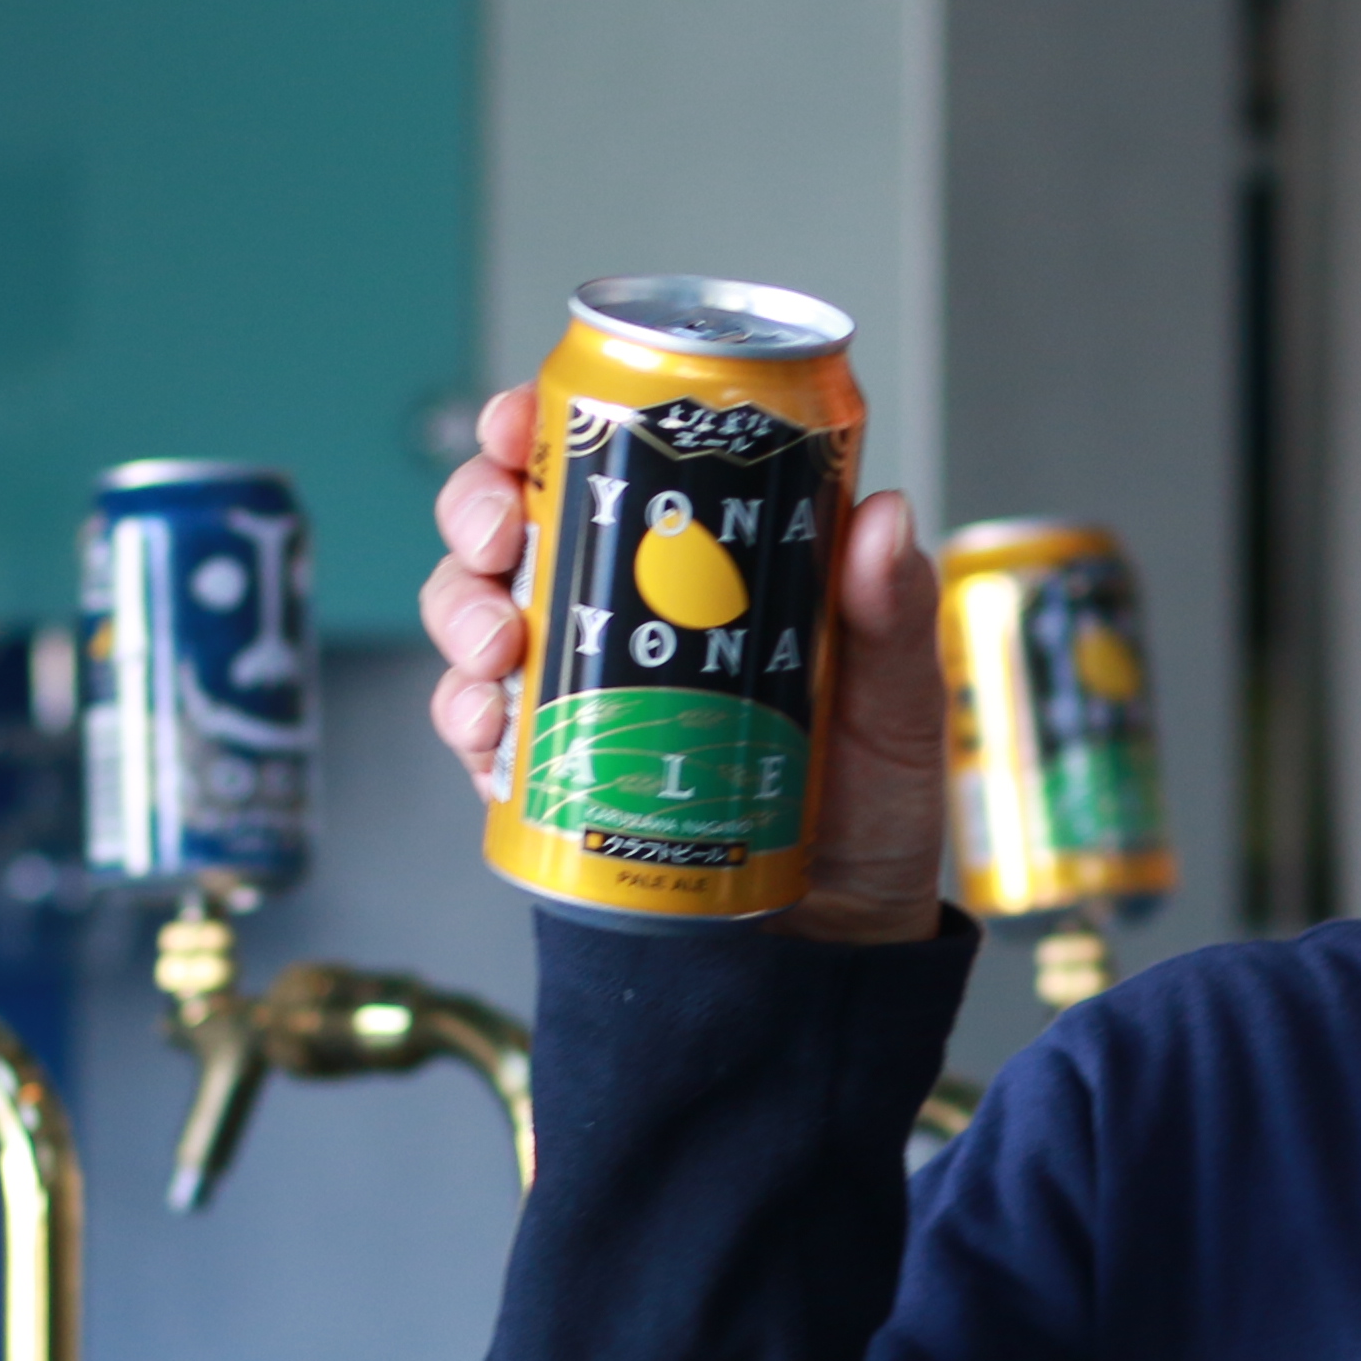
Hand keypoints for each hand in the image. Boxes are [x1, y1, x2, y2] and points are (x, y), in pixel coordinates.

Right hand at [422, 382, 948, 945]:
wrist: (841, 939)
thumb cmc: (872, 803)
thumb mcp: (899, 700)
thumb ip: (893, 615)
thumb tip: (881, 518)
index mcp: (696, 558)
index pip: (600, 459)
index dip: (539, 425)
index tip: (524, 422)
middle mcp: (619, 610)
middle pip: (508, 526)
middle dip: (476, 514)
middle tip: (502, 541)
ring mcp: (577, 690)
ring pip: (475, 619)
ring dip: (461, 619)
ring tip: (498, 651)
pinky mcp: (553, 772)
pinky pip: (479, 734)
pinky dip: (465, 725)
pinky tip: (488, 734)